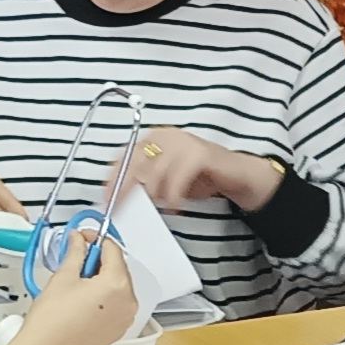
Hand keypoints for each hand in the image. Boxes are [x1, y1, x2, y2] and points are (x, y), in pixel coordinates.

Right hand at [0, 232, 139, 344]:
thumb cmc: (51, 323)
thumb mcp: (63, 277)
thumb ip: (75, 253)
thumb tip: (78, 241)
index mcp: (117, 285)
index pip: (113, 250)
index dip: (96, 239)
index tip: (84, 236)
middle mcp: (128, 303)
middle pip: (118, 268)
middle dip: (98, 259)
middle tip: (77, 255)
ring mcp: (124, 319)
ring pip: (118, 286)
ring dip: (101, 277)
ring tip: (77, 278)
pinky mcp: (117, 330)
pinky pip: (116, 304)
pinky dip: (104, 296)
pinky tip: (83, 296)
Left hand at [125, 127, 283, 211]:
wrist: (237, 175)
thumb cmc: (201, 176)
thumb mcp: (167, 180)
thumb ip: (146, 182)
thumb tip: (121, 198)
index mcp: (155, 138)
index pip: (125, 155)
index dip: (113, 178)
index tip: (107, 198)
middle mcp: (167, 136)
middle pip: (136, 162)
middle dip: (128, 190)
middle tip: (124, 209)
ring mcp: (184, 142)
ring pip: (156, 172)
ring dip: (156, 195)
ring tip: (163, 207)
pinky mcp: (200, 153)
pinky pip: (178, 178)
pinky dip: (174, 195)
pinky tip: (175, 205)